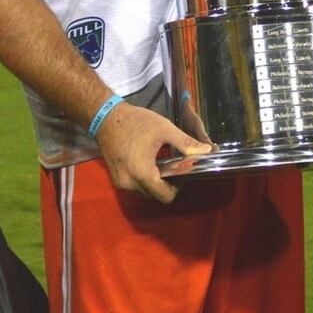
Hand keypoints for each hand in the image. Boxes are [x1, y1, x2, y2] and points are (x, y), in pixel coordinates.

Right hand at [96, 101, 212, 203]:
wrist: (105, 117)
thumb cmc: (134, 122)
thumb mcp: (164, 129)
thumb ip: (186, 144)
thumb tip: (207, 151)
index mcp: (142, 173)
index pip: (166, 196)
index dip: (178, 187)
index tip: (182, 172)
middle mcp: (130, 183)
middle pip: (156, 196)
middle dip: (168, 185)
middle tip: (175, 168)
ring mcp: (121, 183)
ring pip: (146, 193)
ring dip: (156, 183)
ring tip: (162, 164)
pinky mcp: (116, 179)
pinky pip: (136, 187)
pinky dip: (145, 180)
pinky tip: (149, 164)